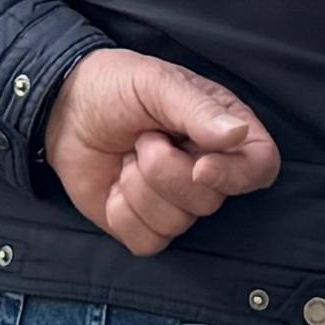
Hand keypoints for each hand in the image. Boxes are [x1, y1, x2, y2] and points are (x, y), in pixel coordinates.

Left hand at [43, 49, 281, 257]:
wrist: (64, 107)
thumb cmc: (116, 86)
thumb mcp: (156, 83)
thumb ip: (197, 110)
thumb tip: (237, 134)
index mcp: (223, 130)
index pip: (260, 166)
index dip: (237, 176)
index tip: (199, 166)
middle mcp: (208, 169)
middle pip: (211, 200)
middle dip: (165, 171)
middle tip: (143, 138)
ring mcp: (176, 202)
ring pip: (177, 224)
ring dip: (139, 187)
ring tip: (129, 154)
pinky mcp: (144, 225)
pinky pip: (147, 241)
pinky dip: (123, 212)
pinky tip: (116, 182)